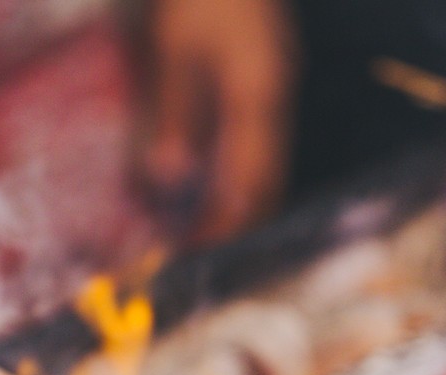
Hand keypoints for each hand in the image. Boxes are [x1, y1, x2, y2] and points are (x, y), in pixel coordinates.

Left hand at [133, 0, 297, 242]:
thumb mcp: (176, 51)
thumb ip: (176, 113)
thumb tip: (171, 178)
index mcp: (259, 94)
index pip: (252, 178)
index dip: (227, 222)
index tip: (197, 252)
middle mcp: (274, 98)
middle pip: (267, 179)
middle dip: (236, 221)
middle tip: (196, 251)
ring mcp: (271, 90)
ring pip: (265, 164)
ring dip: (236, 201)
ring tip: (199, 229)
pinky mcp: (260, 84)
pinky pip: (255, 144)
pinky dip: (234, 173)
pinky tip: (206, 185)